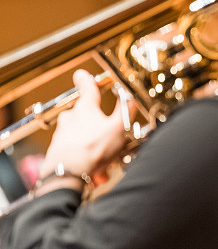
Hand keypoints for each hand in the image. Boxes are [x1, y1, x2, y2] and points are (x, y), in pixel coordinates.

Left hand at [39, 70, 130, 190]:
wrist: (67, 174)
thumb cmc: (92, 150)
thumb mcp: (118, 127)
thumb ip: (125, 110)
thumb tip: (128, 96)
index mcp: (86, 108)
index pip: (86, 87)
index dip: (87, 79)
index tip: (82, 74)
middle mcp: (71, 117)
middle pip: (87, 114)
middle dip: (100, 126)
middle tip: (111, 139)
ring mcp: (63, 133)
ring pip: (83, 136)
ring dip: (95, 146)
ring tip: (105, 162)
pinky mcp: (58, 149)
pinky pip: (77, 151)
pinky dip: (88, 159)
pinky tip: (96, 171)